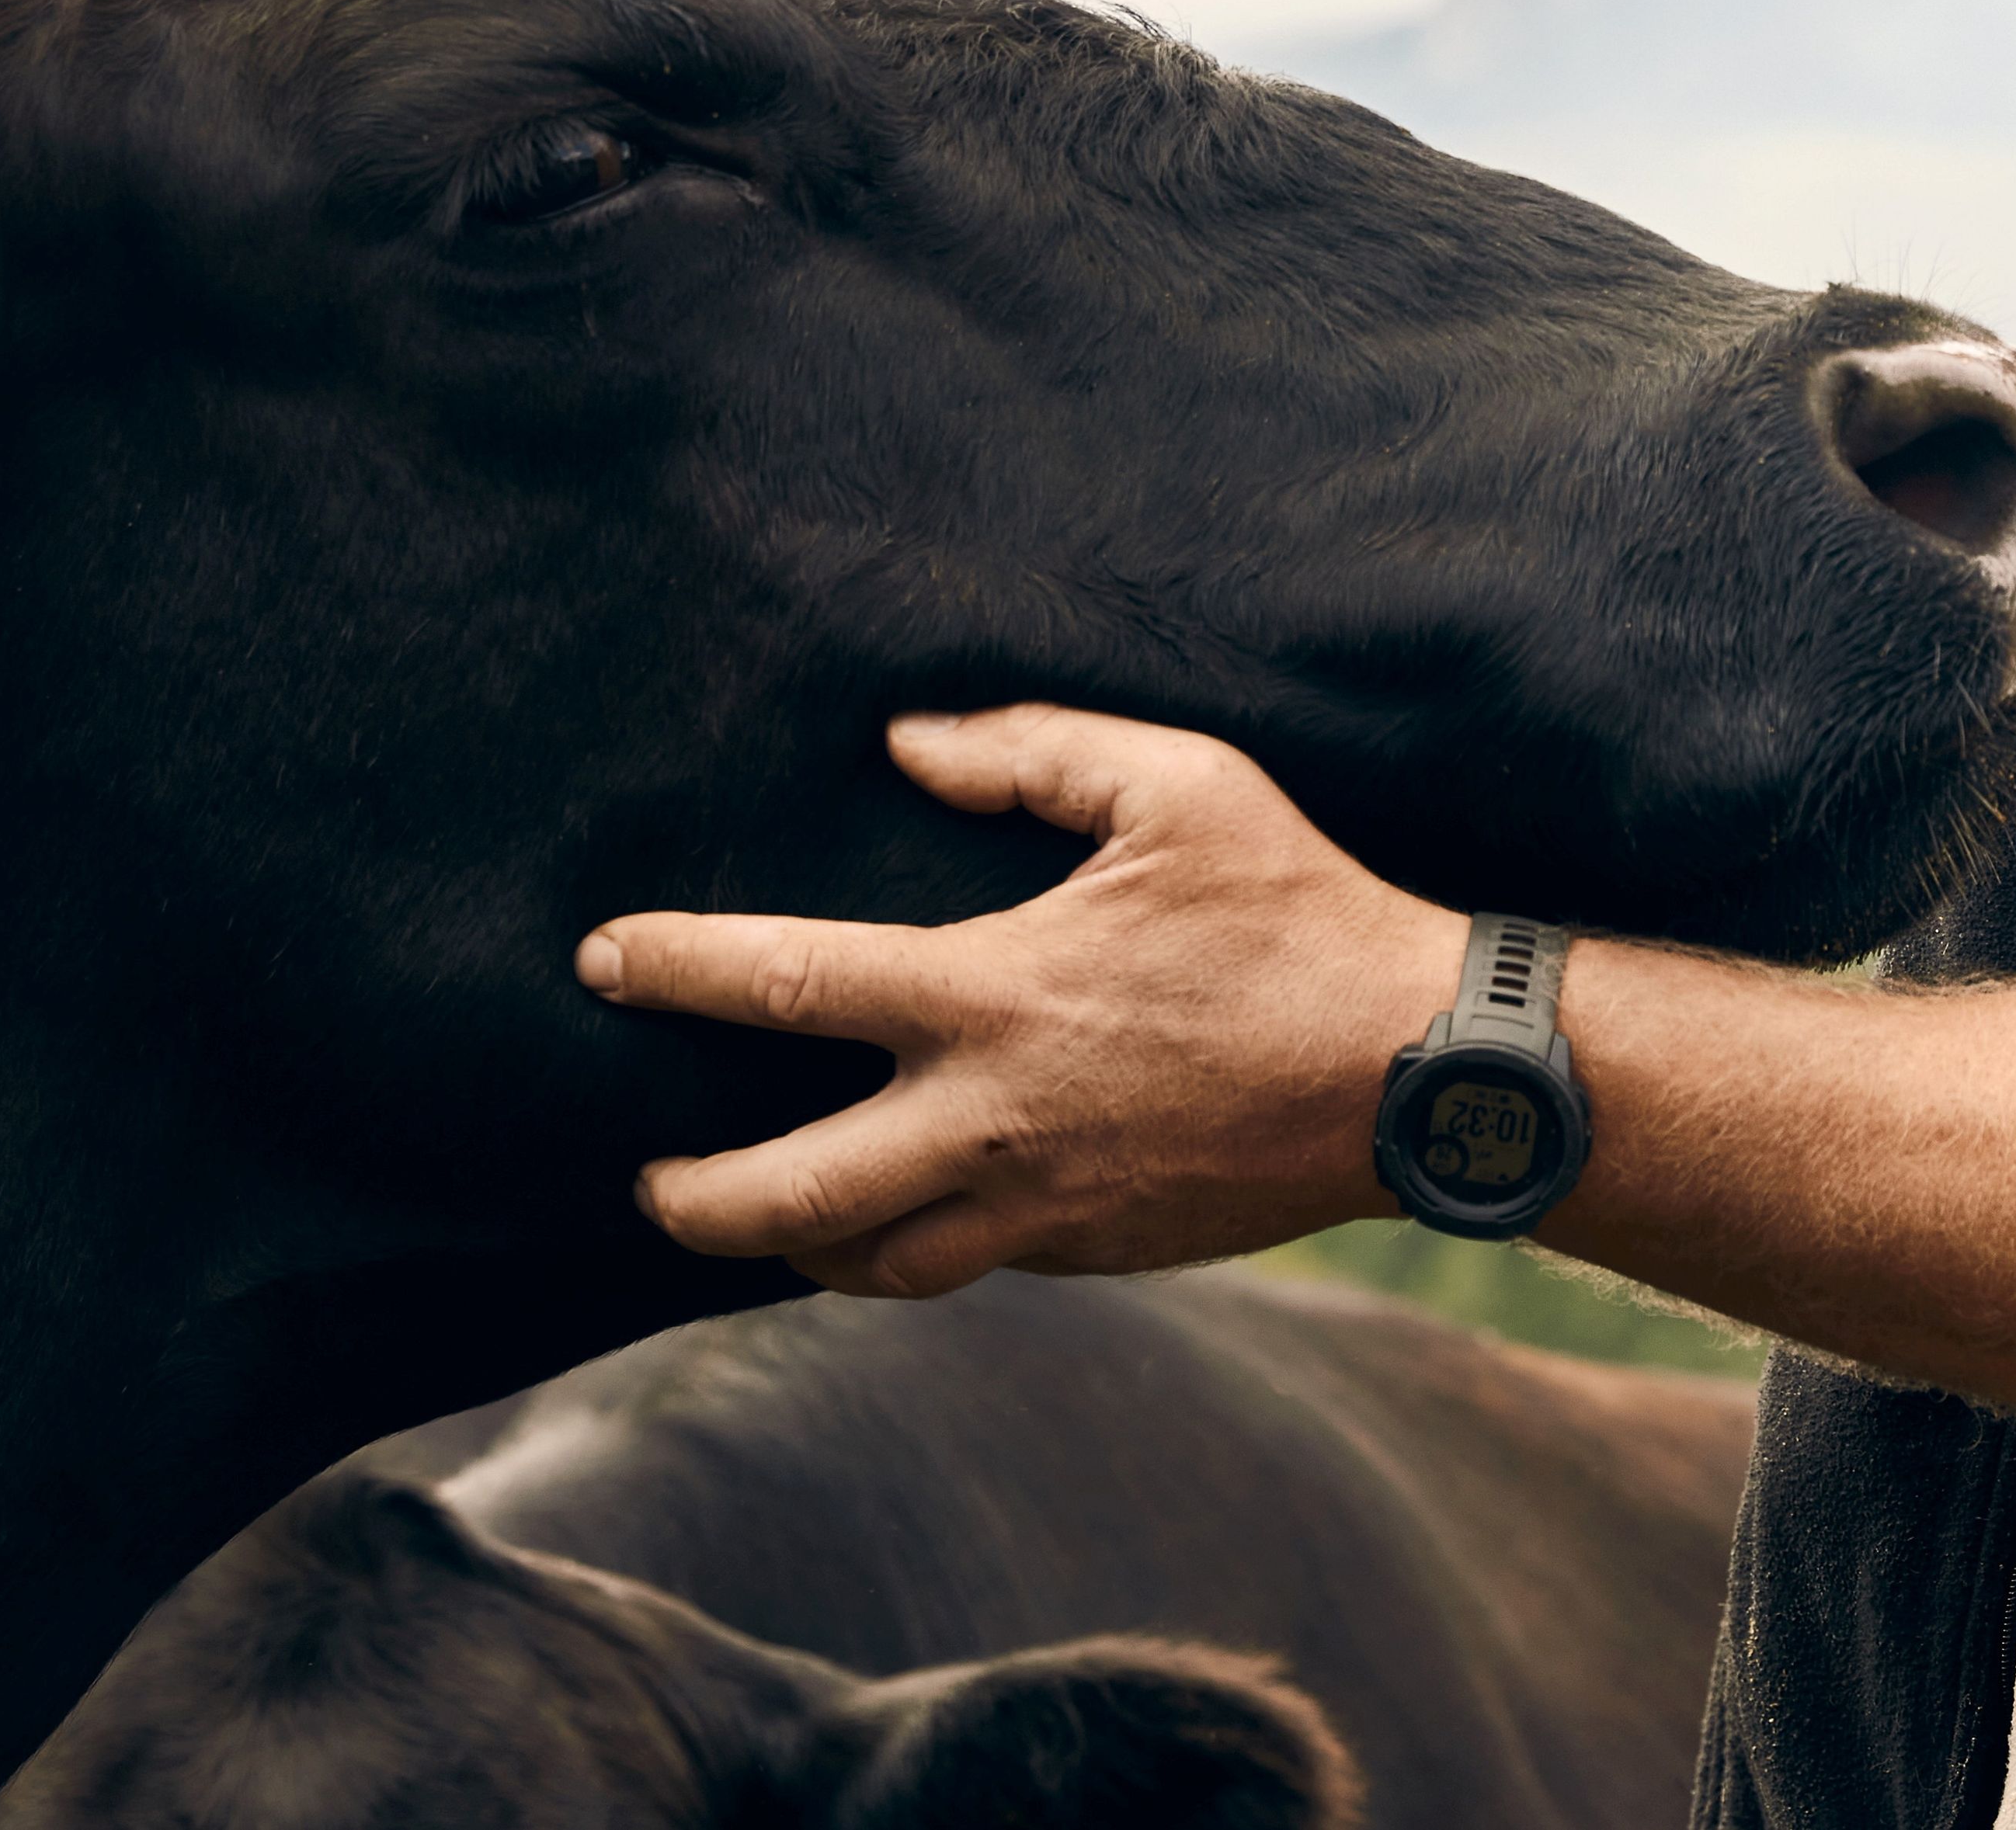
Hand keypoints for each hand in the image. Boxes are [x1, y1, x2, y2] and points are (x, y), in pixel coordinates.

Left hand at [578, 704, 1459, 1296]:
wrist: (1414, 1074)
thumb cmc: (1299, 913)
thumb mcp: (1181, 785)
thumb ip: (1032, 753)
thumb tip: (911, 747)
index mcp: (995, 996)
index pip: (786, 984)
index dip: (674, 970)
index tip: (601, 961)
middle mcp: (992, 1121)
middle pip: (780, 1196)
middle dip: (687, 1195)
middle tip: (639, 1174)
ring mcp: (1039, 1206)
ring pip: (862, 1263)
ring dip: (786, 1243)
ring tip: (748, 1213)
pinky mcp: (1089, 1250)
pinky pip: (958, 1267)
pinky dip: (897, 1251)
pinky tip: (885, 1217)